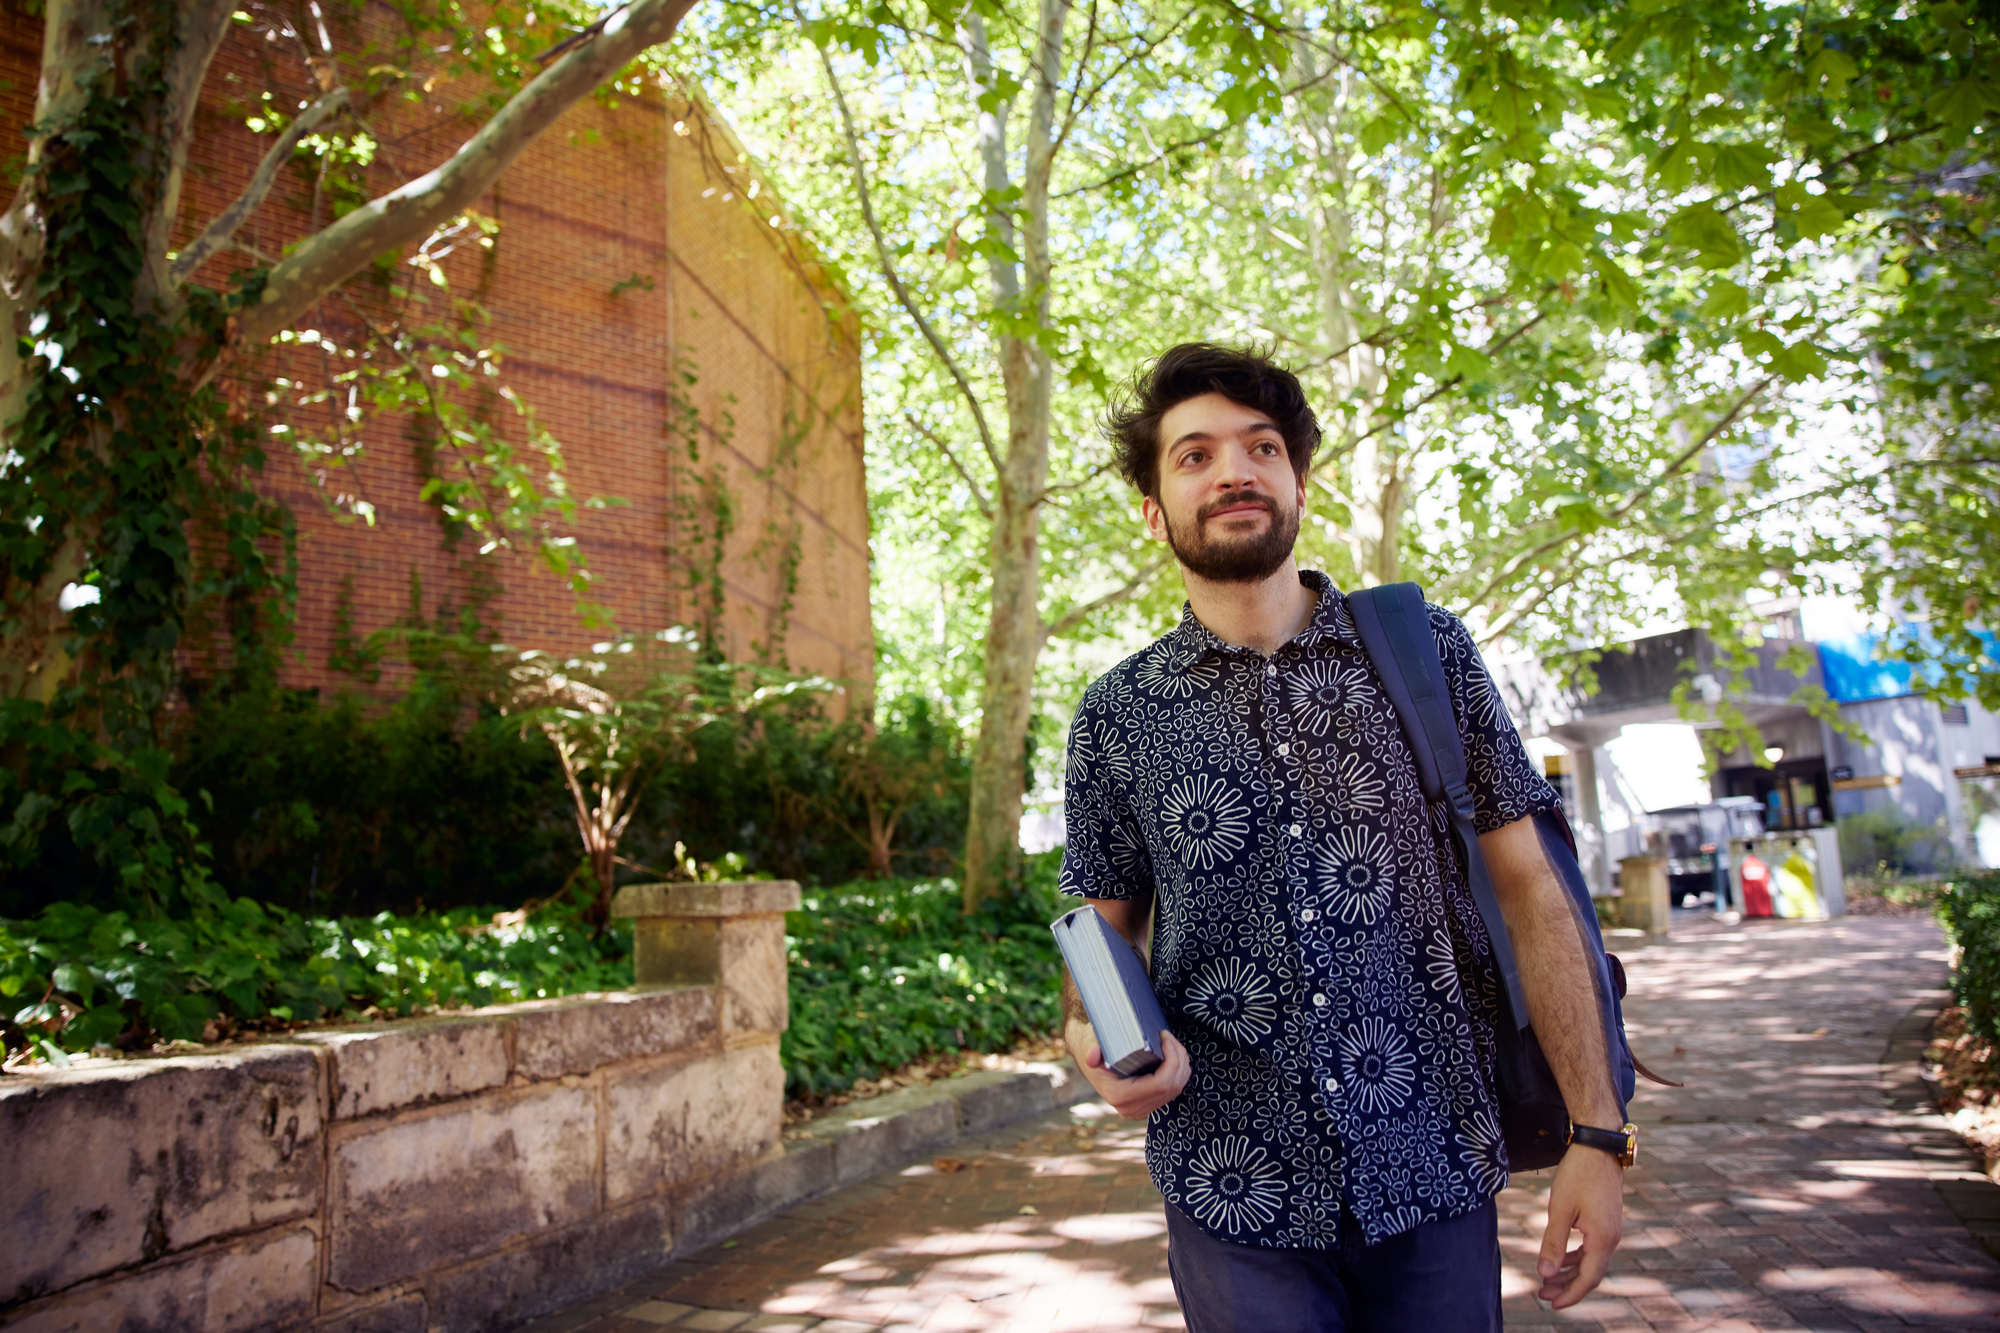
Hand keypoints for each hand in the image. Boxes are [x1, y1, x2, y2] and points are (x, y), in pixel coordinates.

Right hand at [1066, 1021, 1189, 1118]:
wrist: (1088, 1056)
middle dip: (1179, 1060)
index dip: (1172, 1061)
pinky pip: (1173, 1091)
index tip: (1167, 1039)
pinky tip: (1174, 1055)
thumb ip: (1091, 1051)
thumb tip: (1092, 1056)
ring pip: (1176, 1089)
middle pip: (1171, 1087)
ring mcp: (1141, 1108)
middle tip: (1171, 1038)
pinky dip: (1178, 1072)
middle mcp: (1132, 1108)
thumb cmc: (1090, 1047)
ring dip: (1181, 1065)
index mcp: (1119, 1096)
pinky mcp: (1148, 1104)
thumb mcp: (1088, 1045)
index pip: (1159, 1085)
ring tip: (1173, 1043)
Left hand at [1536, 1143, 1624, 1307]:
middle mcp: (1612, 1238)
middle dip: (1567, 1286)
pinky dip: (1577, 1257)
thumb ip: (1553, 1243)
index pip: (1588, 1278)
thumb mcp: (1560, 1209)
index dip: (1570, 1294)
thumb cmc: (1577, 1175)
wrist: (1598, 1148)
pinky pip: (1593, 1248)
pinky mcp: (1607, 1222)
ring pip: (1592, 1261)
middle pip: (1591, 1274)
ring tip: (1547, 1279)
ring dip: (1571, 1272)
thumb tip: (1546, 1273)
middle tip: (1542, 1294)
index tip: (1551, 1303)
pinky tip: (1561, 1259)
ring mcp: (1612, 1230)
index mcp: (1603, 1239)